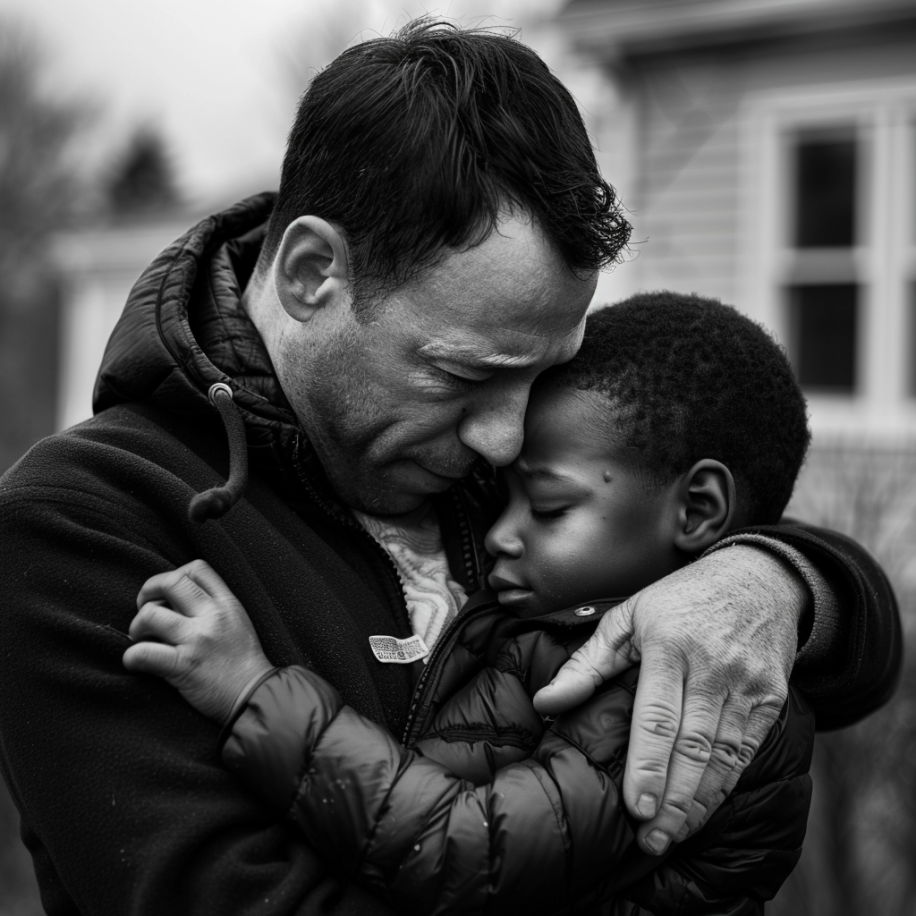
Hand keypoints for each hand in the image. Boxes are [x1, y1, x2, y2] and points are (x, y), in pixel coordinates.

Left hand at [123, 560, 273, 723]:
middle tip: (144, 609)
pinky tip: (135, 662)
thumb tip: (176, 600)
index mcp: (227, 603)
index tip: (168, 594)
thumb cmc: (244, 662)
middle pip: (170, 582)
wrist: (254, 696)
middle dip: (147, 592)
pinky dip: (131, 657)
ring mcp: (198, 640)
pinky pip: (144, 653)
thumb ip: (214, 607)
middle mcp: (213, 616)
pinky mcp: (184, 667)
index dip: (174, 575)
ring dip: (136, 626)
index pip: (197, 568)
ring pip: (151, 615)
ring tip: (139, 638)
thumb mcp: (238, 622)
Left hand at [533, 545, 804, 854]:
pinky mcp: (771, 699)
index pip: (657, 716)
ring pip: (723, 757)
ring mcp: (747, 686)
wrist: (759, 579)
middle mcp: (713, 668)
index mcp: (670, 645)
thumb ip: (587, 663)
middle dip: (671, 800)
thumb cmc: (680, 599)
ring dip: (697, 803)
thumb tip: (545, 702)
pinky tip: (703, 810)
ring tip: (671, 836)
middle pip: (692, 746)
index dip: (647, 765)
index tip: (634, 806)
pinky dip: (725, 785)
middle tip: (650, 840)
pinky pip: (747, 752)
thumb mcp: (628, 617)